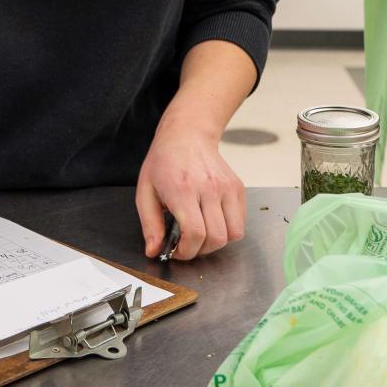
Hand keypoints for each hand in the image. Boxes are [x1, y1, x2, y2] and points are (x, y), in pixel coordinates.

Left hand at [135, 121, 245, 260]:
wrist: (187, 135)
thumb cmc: (164, 162)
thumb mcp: (145, 192)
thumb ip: (150, 224)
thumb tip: (154, 250)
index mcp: (183, 189)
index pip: (195, 233)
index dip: (186, 251)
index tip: (177, 251)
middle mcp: (209, 188)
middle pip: (216, 238)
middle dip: (200, 250)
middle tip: (188, 244)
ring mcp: (227, 187)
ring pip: (232, 234)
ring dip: (216, 242)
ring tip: (201, 234)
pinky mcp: (238, 188)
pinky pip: (240, 222)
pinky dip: (228, 230)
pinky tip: (212, 222)